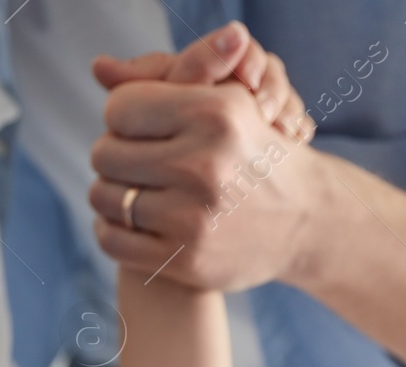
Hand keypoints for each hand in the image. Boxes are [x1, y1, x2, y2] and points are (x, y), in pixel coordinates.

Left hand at [87, 21, 323, 290]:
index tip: (135, 127)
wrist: (305, 219)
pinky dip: (110, 229)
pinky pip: (111, 239)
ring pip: (103, 196)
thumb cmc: (254, 152)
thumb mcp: (232, 101)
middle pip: (105, 153)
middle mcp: (205, 165)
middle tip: (132, 161)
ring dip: (110, 193)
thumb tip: (100, 68)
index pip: (120, 108)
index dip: (121, 117)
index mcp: (216, 114)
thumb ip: (174, 81)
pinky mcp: (185, 259)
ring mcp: (193, 217)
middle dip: (114, 155)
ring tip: (131, 189)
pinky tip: (126, 221)